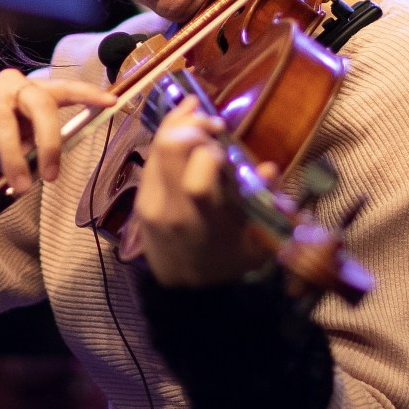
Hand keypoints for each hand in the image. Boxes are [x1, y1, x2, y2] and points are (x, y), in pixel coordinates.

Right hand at [0, 68, 117, 192]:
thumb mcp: (18, 138)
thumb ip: (33, 148)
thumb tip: (45, 170)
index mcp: (31, 91)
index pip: (63, 88)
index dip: (87, 93)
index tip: (111, 102)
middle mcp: (9, 85)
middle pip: (37, 102)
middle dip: (49, 140)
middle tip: (51, 177)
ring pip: (2, 120)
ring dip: (12, 158)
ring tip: (18, 188)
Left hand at [130, 96, 271, 287]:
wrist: (186, 294)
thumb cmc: (228, 264)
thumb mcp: (258, 243)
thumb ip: (266, 204)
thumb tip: (268, 168)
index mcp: (202, 217)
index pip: (201, 162)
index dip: (215, 146)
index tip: (226, 146)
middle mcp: (169, 206)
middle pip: (172, 145)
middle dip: (194, 126)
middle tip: (213, 126)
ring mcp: (149, 203)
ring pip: (156, 146)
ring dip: (178, 126)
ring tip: (197, 114)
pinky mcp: (139, 201)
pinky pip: (150, 159)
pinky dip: (166, 139)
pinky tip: (182, 126)